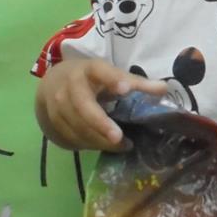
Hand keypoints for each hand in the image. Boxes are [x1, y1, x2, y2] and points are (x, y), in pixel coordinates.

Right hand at [36, 58, 167, 150]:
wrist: (52, 83)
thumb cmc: (90, 79)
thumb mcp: (110, 75)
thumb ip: (136, 83)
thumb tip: (164, 89)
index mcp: (89, 69)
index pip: (101, 72)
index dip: (113, 80)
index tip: (125, 90)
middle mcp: (70, 85)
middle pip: (83, 107)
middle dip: (101, 124)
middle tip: (119, 138)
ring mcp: (57, 104)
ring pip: (78, 127)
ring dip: (99, 140)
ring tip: (122, 145)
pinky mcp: (52, 121)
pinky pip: (71, 138)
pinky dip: (89, 145)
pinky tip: (104, 146)